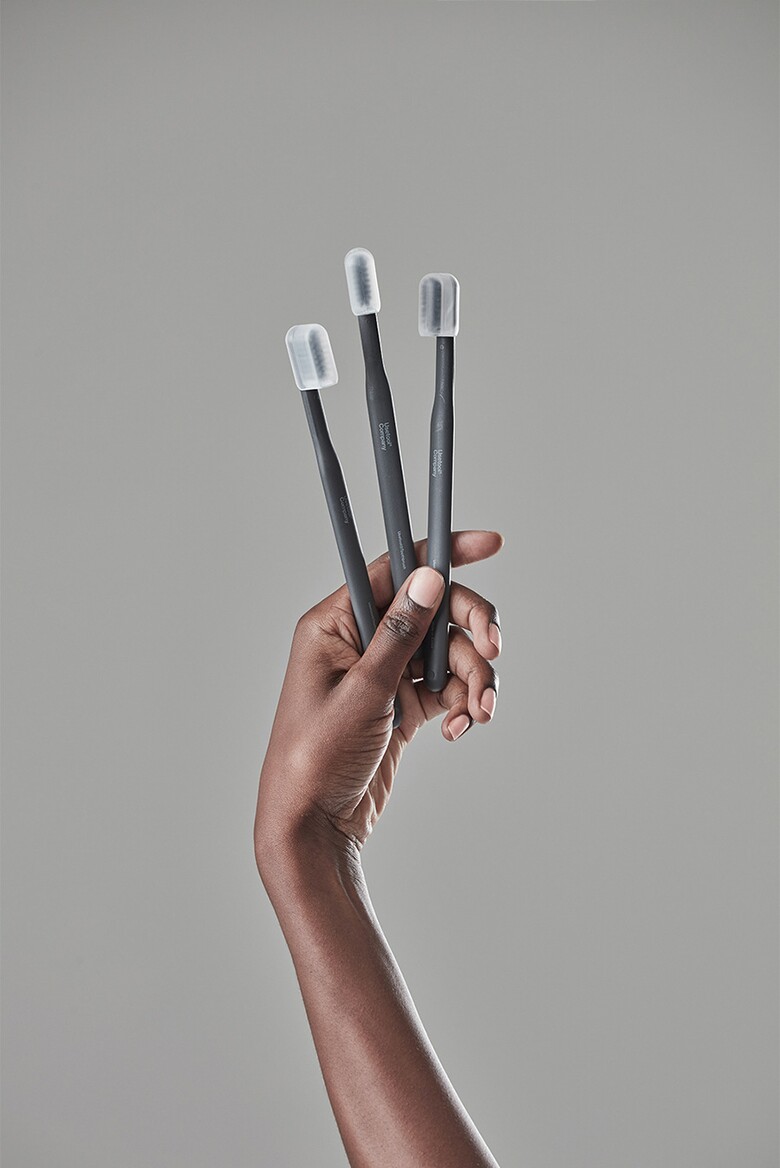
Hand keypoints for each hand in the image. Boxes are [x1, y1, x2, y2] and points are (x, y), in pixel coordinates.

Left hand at [254, 530, 502, 858]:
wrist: (315, 827)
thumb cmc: (316, 757)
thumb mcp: (363, 691)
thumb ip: (400, 633)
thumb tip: (428, 576)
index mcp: (336, 624)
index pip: (395, 569)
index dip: (443, 552)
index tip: (490, 544)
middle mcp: (361, 642)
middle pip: (435, 611)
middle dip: (470, 628)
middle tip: (494, 649)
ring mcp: (385, 674)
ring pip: (448, 653)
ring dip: (473, 676)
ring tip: (480, 710)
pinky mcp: (404, 705)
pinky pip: (447, 688)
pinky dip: (462, 703)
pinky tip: (460, 728)